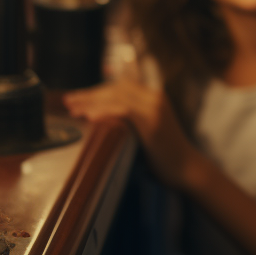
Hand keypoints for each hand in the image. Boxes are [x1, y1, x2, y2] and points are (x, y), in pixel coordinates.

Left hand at [63, 80, 203, 191]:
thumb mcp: (148, 131)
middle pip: (116, 88)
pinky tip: (90, 117)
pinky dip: (105, 111)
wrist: (187, 168)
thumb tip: (104, 120)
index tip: (76, 99)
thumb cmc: (166, 155)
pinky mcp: (153, 121)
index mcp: (154, 97)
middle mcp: (155, 97)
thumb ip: (131, 121)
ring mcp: (155, 108)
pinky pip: (124, 110)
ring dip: (91, 102)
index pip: (120, 86)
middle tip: (67, 101)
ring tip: (72, 109)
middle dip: (89, 94)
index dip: (96, 90)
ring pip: (117, 96)